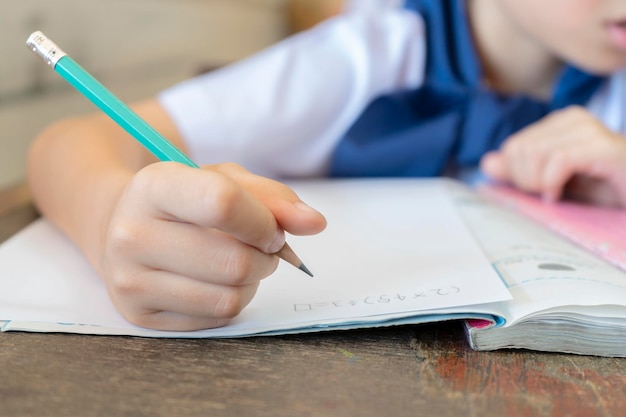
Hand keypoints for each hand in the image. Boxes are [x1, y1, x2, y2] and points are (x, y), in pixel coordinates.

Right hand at [99, 162, 325, 330]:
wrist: (121, 227)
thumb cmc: (186, 200)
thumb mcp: (225, 180)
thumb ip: (273, 197)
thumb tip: (316, 223)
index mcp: (154, 186)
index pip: (223, 203)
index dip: (264, 221)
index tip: (273, 229)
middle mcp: (131, 233)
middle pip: (234, 261)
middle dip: (266, 257)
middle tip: (261, 247)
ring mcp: (129, 280)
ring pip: (230, 296)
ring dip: (254, 282)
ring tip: (239, 263)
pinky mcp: (138, 315)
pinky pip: (216, 318)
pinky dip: (234, 301)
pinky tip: (217, 282)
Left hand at [480, 106, 625, 207]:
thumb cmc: (603, 189)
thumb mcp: (553, 181)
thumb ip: (520, 170)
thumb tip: (487, 162)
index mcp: (560, 122)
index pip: (513, 146)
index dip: (517, 174)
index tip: (539, 189)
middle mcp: (574, 119)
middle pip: (519, 149)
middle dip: (526, 180)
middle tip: (548, 194)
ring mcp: (590, 130)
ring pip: (535, 154)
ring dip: (539, 184)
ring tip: (556, 194)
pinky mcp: (603, 147)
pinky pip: (558, 161)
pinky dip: (552, 183)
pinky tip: (559, 195)